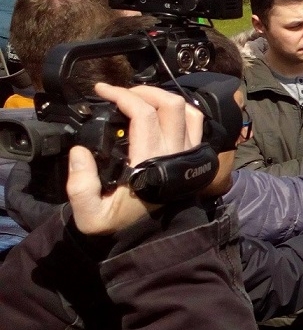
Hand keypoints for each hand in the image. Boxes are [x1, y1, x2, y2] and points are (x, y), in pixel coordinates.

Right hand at [67, 83, 202, 235]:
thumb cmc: (121, 224)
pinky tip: (160, 110)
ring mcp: (189, 154)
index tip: (102, 90)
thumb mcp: (91, 216)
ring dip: (164, 97)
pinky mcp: (195, 156)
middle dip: (143, 90)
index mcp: (149, 164)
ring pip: (188, 111)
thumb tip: (79, 153)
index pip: (144, 116)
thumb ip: (80, 187)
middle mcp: (175, 154)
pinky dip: (181, 109)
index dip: (123, 95)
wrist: (150, 239)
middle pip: (170, 105)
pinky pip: (197, 123)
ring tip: (140, 98)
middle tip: (120, 93)